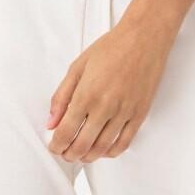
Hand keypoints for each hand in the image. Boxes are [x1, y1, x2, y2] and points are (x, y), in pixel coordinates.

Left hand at [45, 19, 176, 162]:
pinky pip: (124, 143)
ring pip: (102, 149)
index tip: (54, 146)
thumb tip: (51, 121)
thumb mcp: (78, 66)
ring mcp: (124, 112)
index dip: (56, 145)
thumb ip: (62, 95)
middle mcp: (105, 106)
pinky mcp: (139, 114)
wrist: (143, 38)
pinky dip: (110, 152)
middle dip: (69, 154)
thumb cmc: (112, 46)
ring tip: (81, 153)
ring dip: (88, 157)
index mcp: (87, 93)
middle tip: (65, 152)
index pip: (65, 132)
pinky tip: (103, 149)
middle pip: (82, 145)